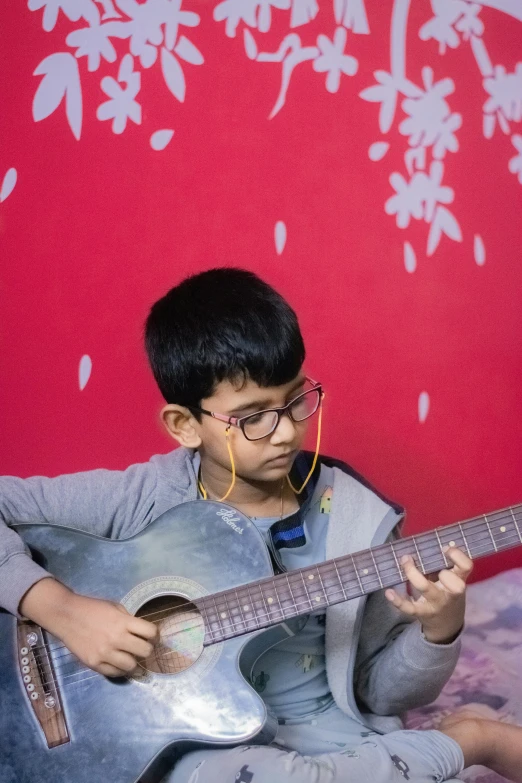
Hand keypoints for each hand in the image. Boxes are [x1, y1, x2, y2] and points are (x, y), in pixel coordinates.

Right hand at [20, 579, 157, 676]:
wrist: (66, 615)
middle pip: (145, 651)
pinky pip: (114, 673)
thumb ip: (129, 620)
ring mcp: (104, 653)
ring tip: (131, 659)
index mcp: (123, 622)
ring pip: (131, 666)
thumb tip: (142, 632)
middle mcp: (116, 638)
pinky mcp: (94, 663)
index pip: (151, 632)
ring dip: (134, 662)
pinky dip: (120, 670)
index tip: (153, 637)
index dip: (155, 635)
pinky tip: (119, 664)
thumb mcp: (115, 607)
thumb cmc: (93, 608)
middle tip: (143, 648)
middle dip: (147, 649)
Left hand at [384, 547, 472, 643]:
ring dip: (413, 574)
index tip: (445, 547)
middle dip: (444, 572)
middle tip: (428, 560)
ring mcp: (437, 604)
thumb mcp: (451, 580)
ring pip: (427, 589)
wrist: (446, 624)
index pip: (467, 567)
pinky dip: (398, 601)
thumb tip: (425, 541)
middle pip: (455, 585)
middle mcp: (451, 594)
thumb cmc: (447, 593)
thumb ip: (442, 563)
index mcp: (459, 580)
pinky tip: (389, 592)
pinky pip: (410, 608)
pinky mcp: (423, 613)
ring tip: (405, 560)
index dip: (458, 556)